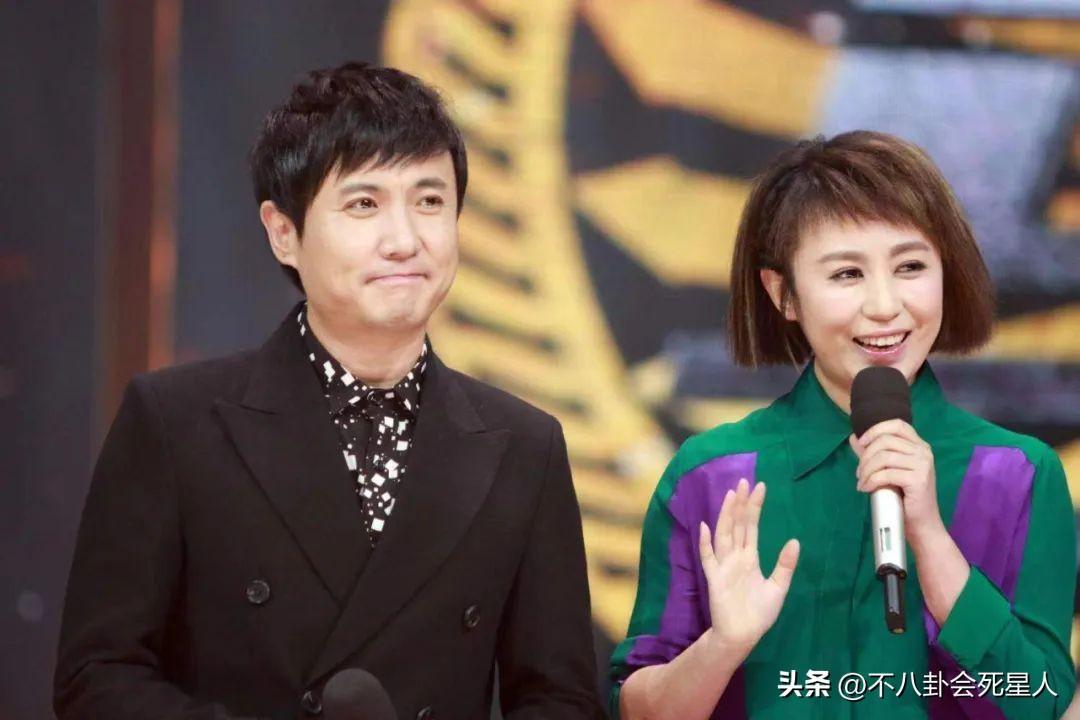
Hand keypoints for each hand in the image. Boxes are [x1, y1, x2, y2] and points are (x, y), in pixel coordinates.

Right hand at [698, 478, 799, 655]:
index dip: (755, 507)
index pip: (752, 527)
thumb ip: (785, 565)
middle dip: (741, 504)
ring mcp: (724, 566)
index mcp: (750, 558)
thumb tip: (794, 540)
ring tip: (731, 495)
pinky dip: (705, 543)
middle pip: (738, 525)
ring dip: (727, 515)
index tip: (760, 487)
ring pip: (724, 534)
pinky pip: (708, 558)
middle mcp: (735, 557)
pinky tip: (705, 527)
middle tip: (744, 481)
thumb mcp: (778, 588)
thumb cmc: (759, 613)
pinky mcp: (715, 578)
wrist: (743, 635)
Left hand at [849, 419, 943, 541]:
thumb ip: (873, 454)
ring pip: (883, 457)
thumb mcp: (888, 470)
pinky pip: (886, 474)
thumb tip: (853, 438)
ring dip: (866, 470)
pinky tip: (866, 488)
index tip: (862, 442)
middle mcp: (924, 451)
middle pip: (885, 441)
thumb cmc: (905, 497)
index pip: (897, 424)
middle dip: (866, 456)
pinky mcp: (918, 479)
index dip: (876, 430)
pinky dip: (871, 481)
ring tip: (862, 481)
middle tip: (859, 472)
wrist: (922, 523)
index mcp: (919, 445)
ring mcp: (923, 464)